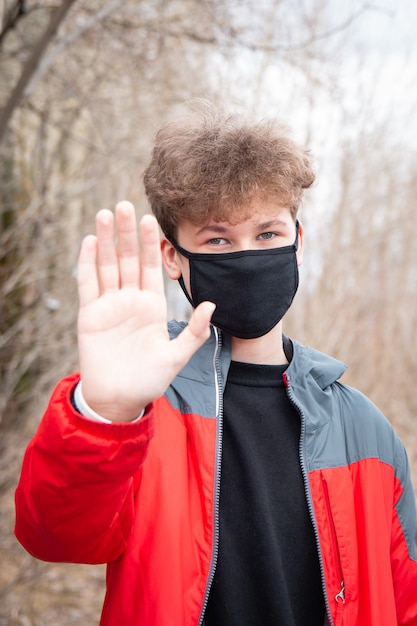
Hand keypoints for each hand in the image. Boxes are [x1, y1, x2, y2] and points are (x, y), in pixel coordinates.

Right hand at [77, 201, 214, 421]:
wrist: (118, 399)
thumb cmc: (149, 380)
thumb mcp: (176, 357)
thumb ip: (194, 332)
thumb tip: (212, 306)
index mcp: (152, 305)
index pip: (150, 267)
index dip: (149, 244)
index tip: (151, 220)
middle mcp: (130, 300)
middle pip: (127, 259)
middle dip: (126, 234)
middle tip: (125, 206)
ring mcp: (109, 305)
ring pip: (106, 265)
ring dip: (105, 241)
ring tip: (106, 214)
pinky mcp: (90, 315)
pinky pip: (88, 284)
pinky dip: (88, 263)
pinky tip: (90, 241)